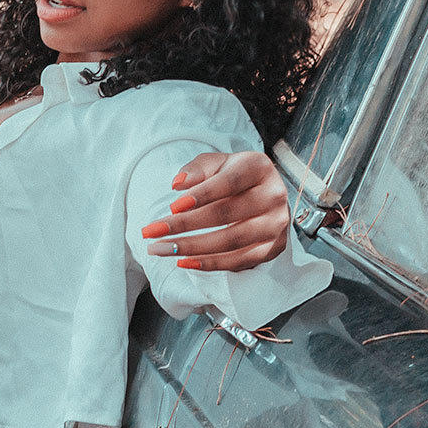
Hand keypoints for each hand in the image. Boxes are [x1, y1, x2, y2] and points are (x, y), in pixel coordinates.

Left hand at [139, 150, 290, 271]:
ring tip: (159, 249)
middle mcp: (274, 195)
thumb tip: (179, 184)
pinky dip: (209, 263)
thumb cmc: (232, 176)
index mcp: (259, 168)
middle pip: (226, 214)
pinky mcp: (274, 247)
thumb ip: (198, 169)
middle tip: (151, 232)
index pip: (229, 182)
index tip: (172, 207)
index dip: (201, 195)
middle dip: (184, 225)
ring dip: (191, 248)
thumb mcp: (216, 164)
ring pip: (230, 241)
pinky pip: (239, 260)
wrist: (263, 194)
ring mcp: (276, 224)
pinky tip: (183, 261)